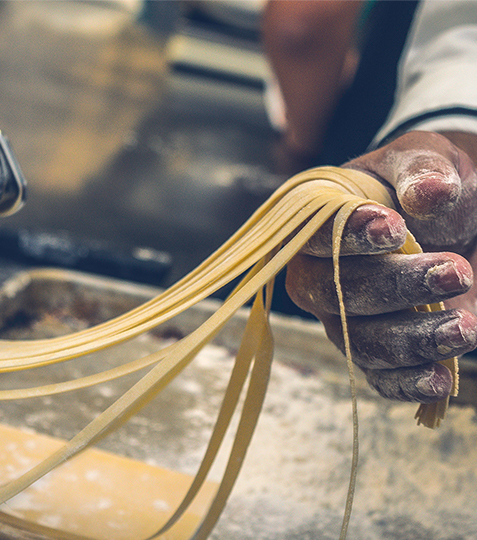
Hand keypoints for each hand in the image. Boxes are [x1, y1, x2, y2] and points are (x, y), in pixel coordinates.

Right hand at [286, 131, 476, 402]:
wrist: (449, 217)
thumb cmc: (424, 183)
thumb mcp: (424, 160)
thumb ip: (422, 169)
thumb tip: (429, 193)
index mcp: (320, 225)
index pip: (316, 237)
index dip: (348, 239)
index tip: (395, 229)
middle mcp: (320, 276)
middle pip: (334, 294)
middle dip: (393, 288)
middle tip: (455, 271)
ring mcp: (343, 317)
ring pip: (359, 341)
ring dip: (411, 338)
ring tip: (466, 325)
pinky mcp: (372, 349)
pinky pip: (379, 376)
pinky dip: (407, 381)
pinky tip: (441, 378)